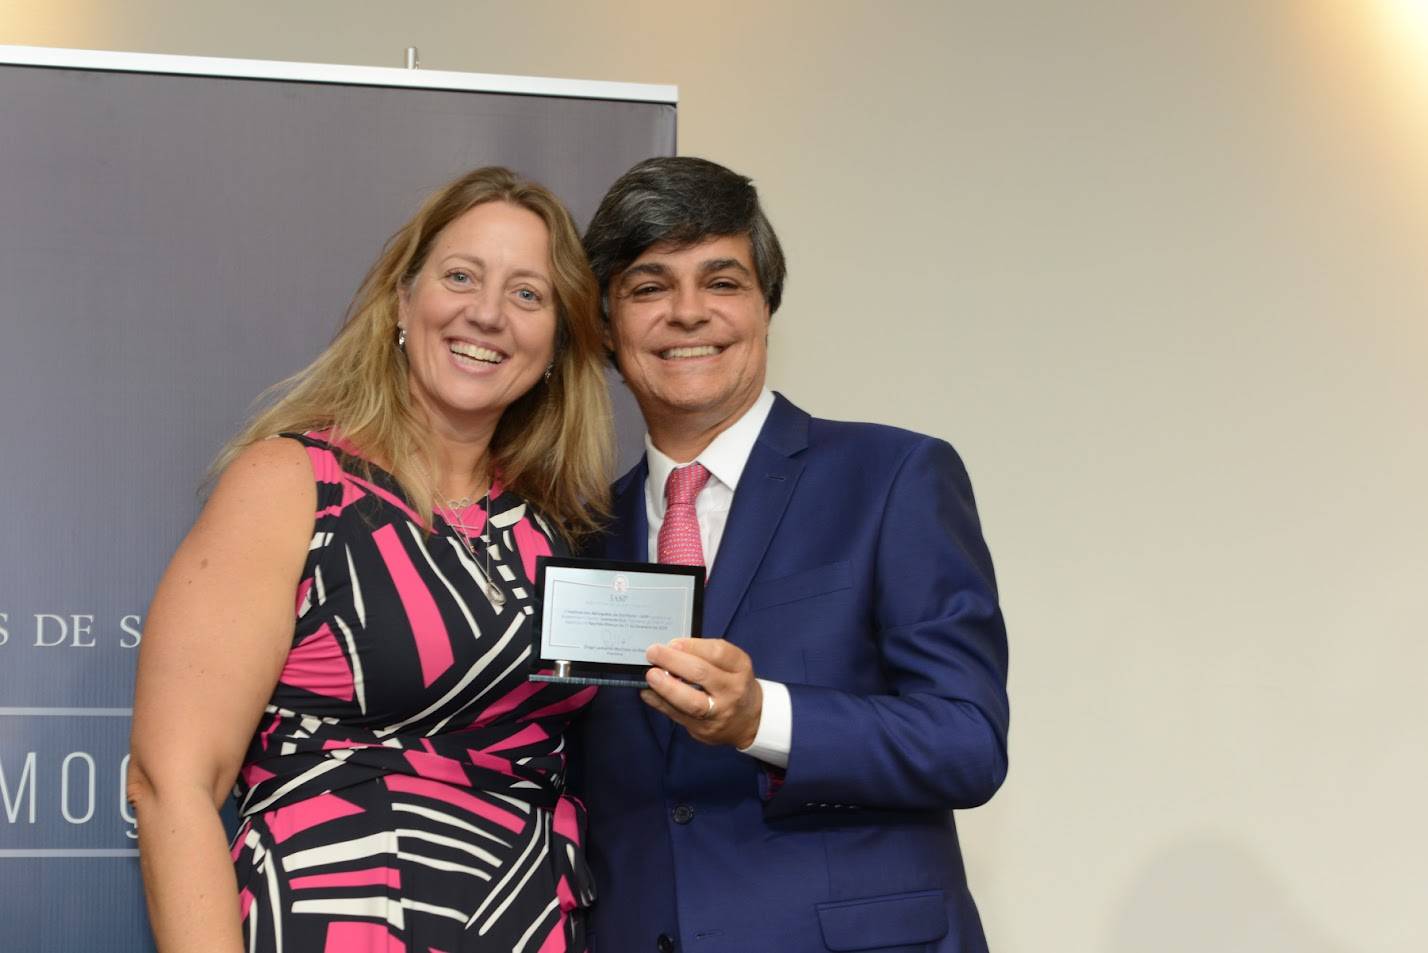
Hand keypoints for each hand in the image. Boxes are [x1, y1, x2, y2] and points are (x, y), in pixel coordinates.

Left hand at [642, 638, 762, 748]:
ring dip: (667, 687)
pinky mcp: (704, 730)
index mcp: (740, 668)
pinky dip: (660, 703)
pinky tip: (649, 693)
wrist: (750, 721)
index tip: (672, 642)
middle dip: (673, 661)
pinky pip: (678, 716)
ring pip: (691, 702)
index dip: (692, 646)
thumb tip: (671, 649)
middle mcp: (732, 690)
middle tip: (653, 653)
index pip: (718, 652)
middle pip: (702, 674)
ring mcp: (719, 713)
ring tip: (651, 675)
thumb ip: (705, 654)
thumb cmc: (733, 684)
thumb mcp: (731, 664)